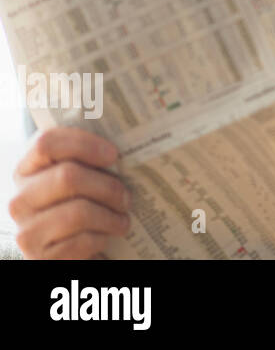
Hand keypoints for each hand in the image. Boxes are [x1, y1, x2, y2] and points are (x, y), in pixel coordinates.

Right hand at [9, 127, 130, 258]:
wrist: (74, 251)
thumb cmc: (84, 206)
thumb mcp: (82, 179)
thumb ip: (91, 160)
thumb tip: (129, 141)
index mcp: (28, 170)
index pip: (47, 143)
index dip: (83, 144)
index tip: (114, 154)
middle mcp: (20, 200)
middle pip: (67, 177)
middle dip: (108, 186)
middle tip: (127, 196)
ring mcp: (27, 230)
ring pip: (78, 212)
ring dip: (111, 216)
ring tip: (123, 219)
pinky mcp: (40, 257)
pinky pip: (82, 241)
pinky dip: (103, 238)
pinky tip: (107, 237)